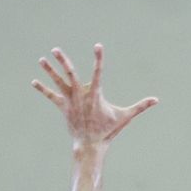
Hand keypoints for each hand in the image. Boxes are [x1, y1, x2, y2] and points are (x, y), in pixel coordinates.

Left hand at [32, 45, 156, 147]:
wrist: (90, 145)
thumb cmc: (108, 130)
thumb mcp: (125, 117)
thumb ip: (141, 106)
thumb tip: (157, 100)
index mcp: (95, 95)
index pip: (98, 72)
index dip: (98, 59)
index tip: (98, 46)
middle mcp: (80, 96)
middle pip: (70, 75)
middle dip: (63, 62)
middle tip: (55, 50)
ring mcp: (70, 101)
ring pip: (58, 83)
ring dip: (49, 71)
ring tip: (41, 59)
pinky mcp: (63, 107)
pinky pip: (51, 96)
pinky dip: (43, 89)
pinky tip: (34, 81)